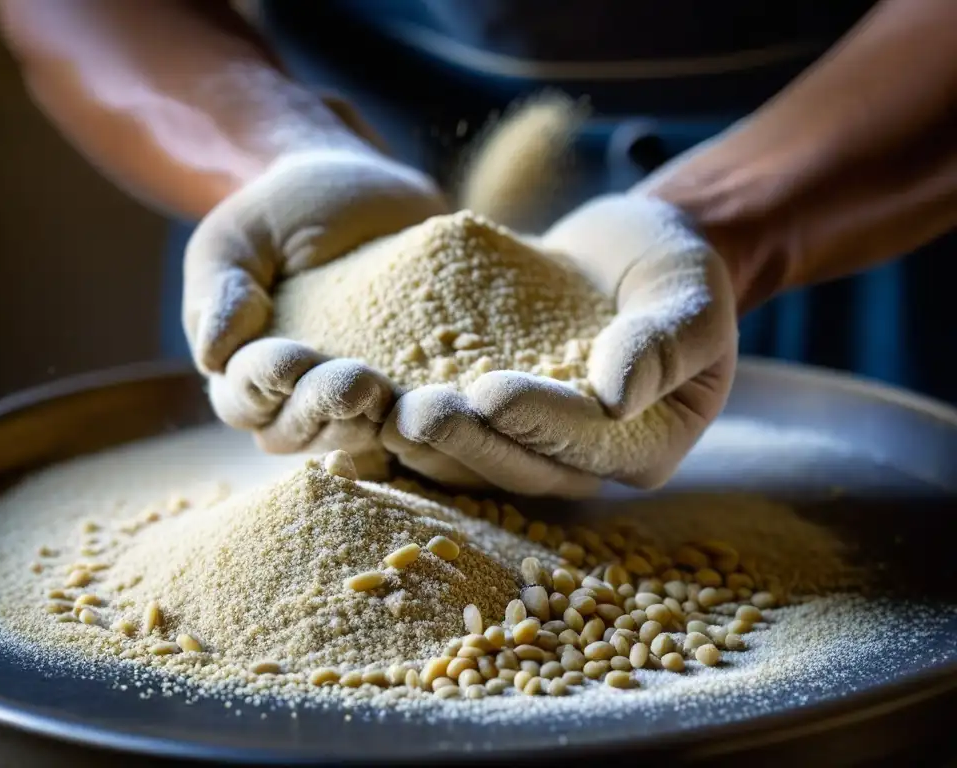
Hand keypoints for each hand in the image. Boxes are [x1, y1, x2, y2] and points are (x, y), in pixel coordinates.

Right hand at [184, 139, 448, 452]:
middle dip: (324, 408)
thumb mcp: (238, 237)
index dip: (265, 382)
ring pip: (358, 435)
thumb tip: (210, 353)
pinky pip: (418, 419)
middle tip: (355, 382)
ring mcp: (359, 404)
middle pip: (300, 430)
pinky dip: (431, 417)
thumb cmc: (284, 212)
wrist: (360, 191)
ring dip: (375, 421)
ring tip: (398, 393)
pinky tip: (453, 400)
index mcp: (244, 374)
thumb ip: (220, 289)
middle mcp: (297, 403)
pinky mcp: (412, 391)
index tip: (289, 357)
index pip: (245, 397)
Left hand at [382, 194, 737, 496]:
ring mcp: (533, 445)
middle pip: (524, 465)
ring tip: (385, 411)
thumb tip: (621, 396)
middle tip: (417, 414)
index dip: (541, 422)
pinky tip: (368, 402)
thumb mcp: (690, 295)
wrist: (627, 257)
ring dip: (431, 442)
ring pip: (479, 459)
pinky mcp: (493, 421)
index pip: (590, 443)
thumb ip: (667, 343)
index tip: (492, 391)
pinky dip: (412, 419)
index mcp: (644, 445)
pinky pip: (454, 428)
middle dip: (469, 442)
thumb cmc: (673, 273)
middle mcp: (584, 461)